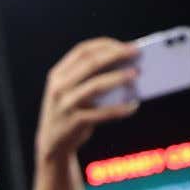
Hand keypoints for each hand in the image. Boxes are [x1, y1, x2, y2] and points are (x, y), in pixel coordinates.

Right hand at [35, 37, 140, 169]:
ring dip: (118, 78)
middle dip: (116, 55)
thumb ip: (91, 78)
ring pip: (95, 86)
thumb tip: (125, 65)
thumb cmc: (71, 112)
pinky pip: (102, 113)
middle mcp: (59, 87)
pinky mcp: (74, 123)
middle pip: (90, 63)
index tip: (127, 45)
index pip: (83, 50)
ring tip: (136, 74)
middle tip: (137, 53)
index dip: (106, 45)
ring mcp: (65, 105)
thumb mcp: (73, 92)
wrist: (52, 145)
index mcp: (58, 74)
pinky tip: (133, 106)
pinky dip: (119, 109)